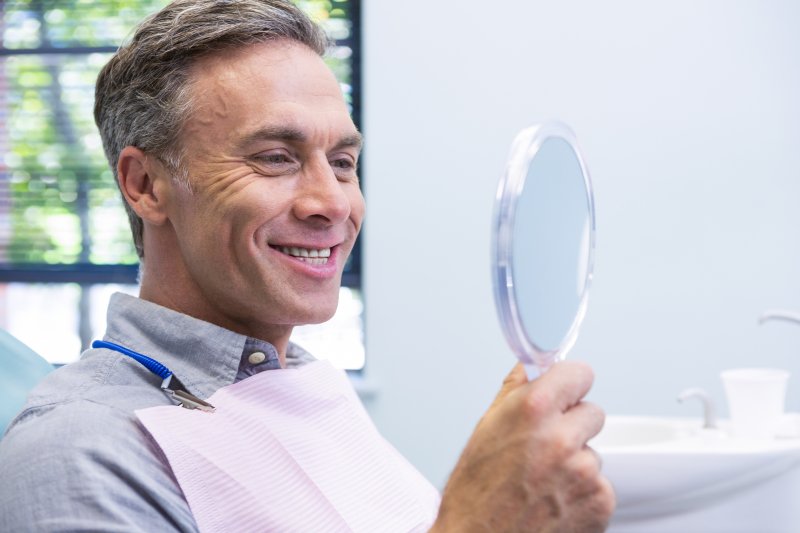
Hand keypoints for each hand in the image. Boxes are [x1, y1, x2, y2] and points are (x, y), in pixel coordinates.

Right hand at [431, 361, 614, 532]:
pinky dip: (582, 492)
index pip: (579, 372)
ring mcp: (585, 472)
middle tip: (545, 445)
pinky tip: (553, 502)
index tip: (564, 392)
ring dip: (575, 462)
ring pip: (592, 452)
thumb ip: (515, 390)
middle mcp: (563, 438)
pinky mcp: (600, 502)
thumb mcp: (485, 429)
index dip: (569, 383)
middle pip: (592, 412)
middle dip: (572, 424)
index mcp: (534, 411)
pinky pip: (600, 484)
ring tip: (542, 482)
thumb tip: (531, 367)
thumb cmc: (475, 493)